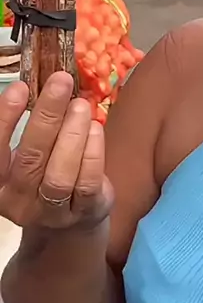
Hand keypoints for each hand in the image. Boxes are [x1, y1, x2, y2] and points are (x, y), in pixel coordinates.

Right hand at [0, 72, 111, 229]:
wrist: (71, 222)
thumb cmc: (45, 174)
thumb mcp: (30, 153)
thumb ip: (32, 125)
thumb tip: (47, 81)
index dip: (5, 119)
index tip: (20, 87)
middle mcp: (19, 201)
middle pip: (31, 158)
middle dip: (46, 116)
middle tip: (61, 82)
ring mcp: (51, 212)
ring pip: (59, 175)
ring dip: (72, 135)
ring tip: (81, 105)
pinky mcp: (83, 213)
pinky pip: (86, 183)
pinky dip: (92, 153)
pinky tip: (95, 129)